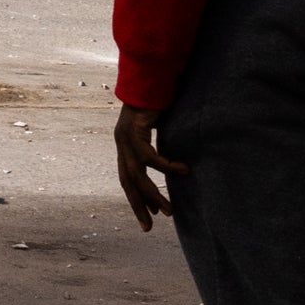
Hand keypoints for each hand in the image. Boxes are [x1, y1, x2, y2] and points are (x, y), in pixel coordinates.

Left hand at [114, 104, 181, 229]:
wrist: (151, 78)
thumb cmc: (159, 103)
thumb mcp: (160, 131)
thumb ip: (161, 148)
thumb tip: (179, 166)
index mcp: (126, 146)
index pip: (127, 179)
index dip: (136, 199)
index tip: (147, 218)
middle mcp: (122, 144)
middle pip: (127, 182)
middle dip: (138, 205)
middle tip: (149, 226)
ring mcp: (125, 138)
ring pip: (137, 175)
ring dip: (153, 195)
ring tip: (169, 211)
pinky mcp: (135, 131)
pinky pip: (151, 157)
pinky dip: (167, 166)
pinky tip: (183, 170)